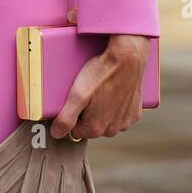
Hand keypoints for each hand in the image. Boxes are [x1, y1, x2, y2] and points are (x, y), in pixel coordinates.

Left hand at [52, 13, 149, 140]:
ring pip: (107, 121)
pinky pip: (120, 114)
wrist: (128, 59)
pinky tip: (112, 90)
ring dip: (101, 110)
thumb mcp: (77, 95)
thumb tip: (56, 134)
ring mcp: (126, 121)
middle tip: (86, 92)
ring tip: (99, 89)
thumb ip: (66, 118)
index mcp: (97, 128)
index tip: (74, 100)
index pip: (76, 131)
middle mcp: (113, 129)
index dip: (72, 115)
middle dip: (87, 113)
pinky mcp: (135, 111)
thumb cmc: (101, 75)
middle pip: (92, 127)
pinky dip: (115, 106)